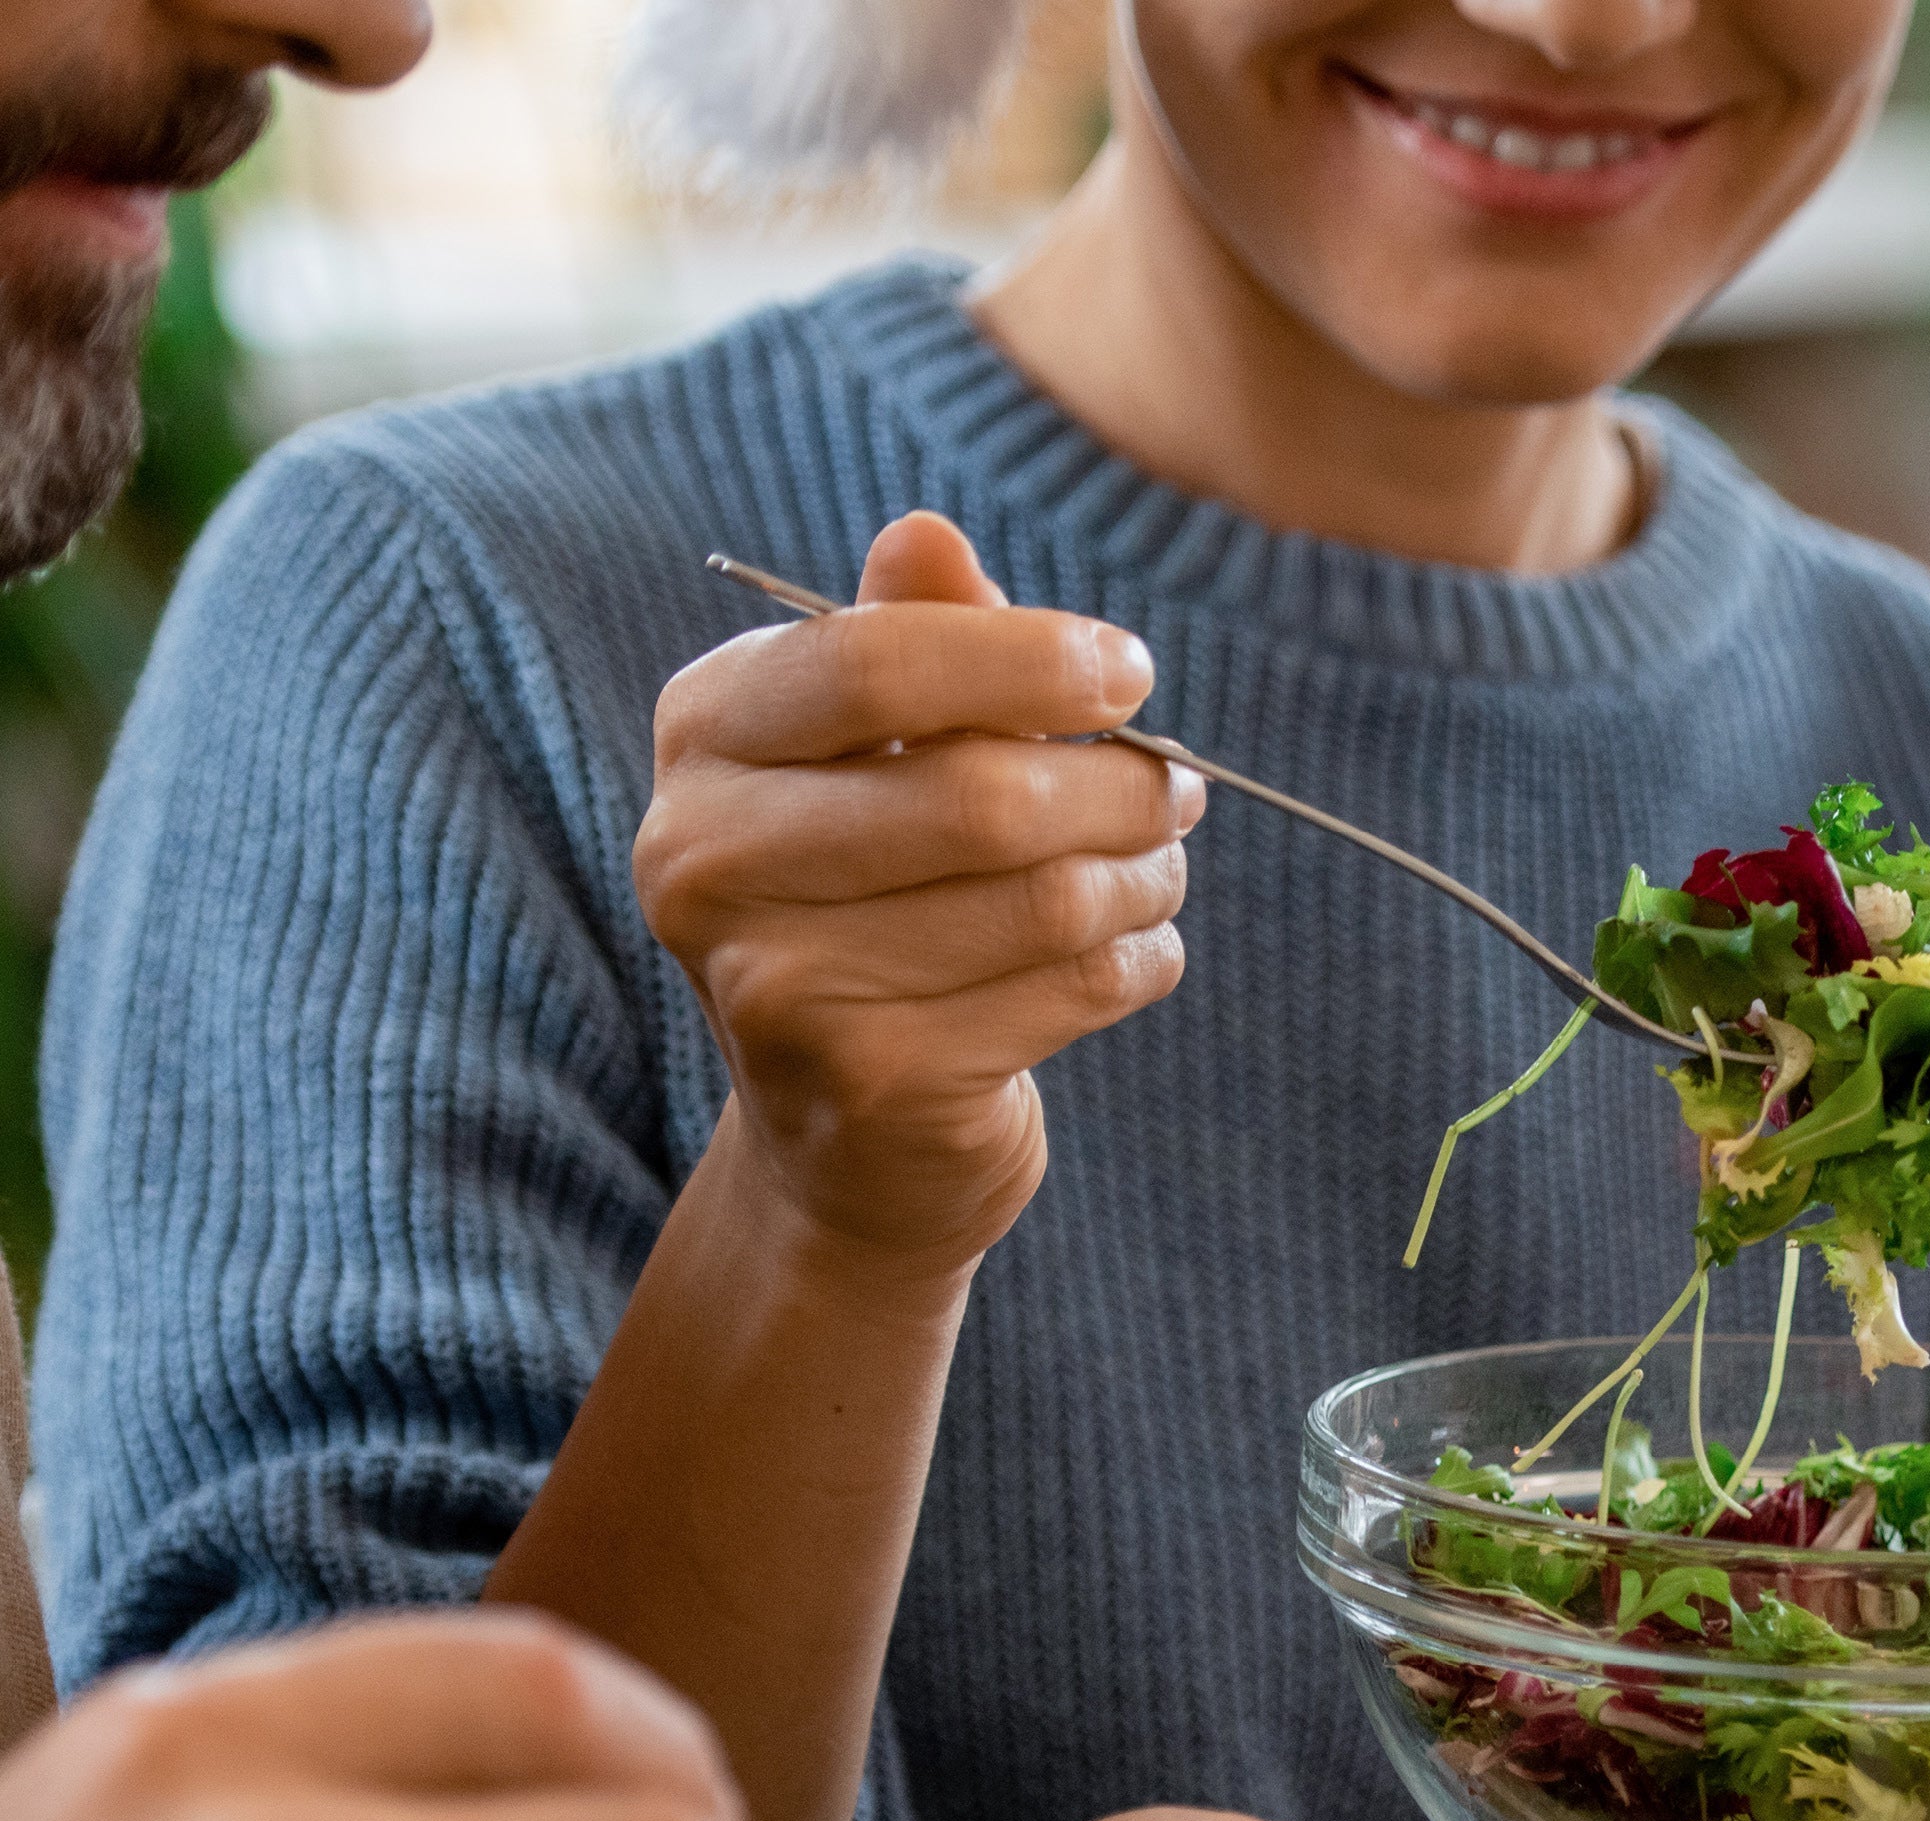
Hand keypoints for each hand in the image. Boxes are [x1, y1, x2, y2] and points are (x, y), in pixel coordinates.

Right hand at [636, 510, 1197, 1279]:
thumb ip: (915, 640)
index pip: (871, 664)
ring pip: (1043, 899)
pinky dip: (1139, 959)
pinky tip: (1134, 951)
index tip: (1132, 674)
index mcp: (705, 735)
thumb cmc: (884, 892)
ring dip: (1142, 877)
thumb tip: (928, 535)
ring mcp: (775, 984)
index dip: (1027, 659)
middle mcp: (704, 857)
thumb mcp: (883, 753)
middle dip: (1119, 788)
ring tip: (1158, 869)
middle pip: (977, 795)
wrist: (847, 1132)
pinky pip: (1069, 988)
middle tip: (1182, 790)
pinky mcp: (869, 1082)